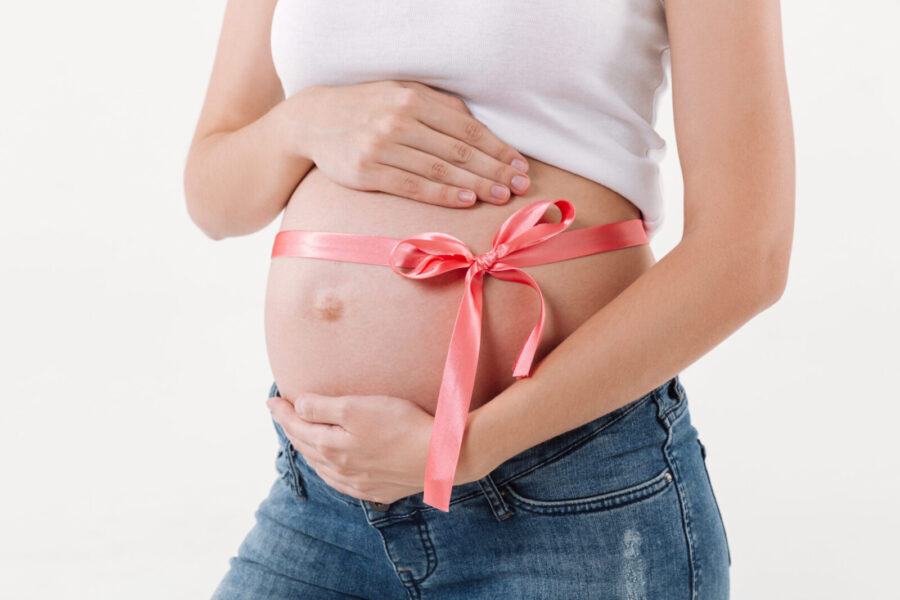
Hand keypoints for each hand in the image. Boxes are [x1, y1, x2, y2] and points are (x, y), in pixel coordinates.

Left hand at [267, 391, 442, 504]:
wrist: (440, 457)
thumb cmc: (401, 425)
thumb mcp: (358, 407)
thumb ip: (323, 407)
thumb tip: (297, 406)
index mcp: (331, 447)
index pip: (297, 427)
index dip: (282, 412)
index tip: (271, 400)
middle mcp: (339, 469)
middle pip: (306, 447)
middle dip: (291, 428)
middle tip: (282, 414)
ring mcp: (358, 482)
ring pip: (321, 466)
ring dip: (307, 449)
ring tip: (301, 436)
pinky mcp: (376, 489)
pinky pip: (340, 481)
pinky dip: (327, 469)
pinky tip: (331, 467)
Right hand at [282, 80, 530, 207]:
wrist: (312, 120)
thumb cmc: (366, 107)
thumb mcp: (401, 93)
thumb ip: (439, 106)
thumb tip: (478, 127)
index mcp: (413, 99)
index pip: (467, 128)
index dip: (498, 148)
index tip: (520, 165)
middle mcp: (400, 121)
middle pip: (459, 151)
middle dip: (495, 170)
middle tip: (521, 186)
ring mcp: (383, 147)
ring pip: (440, 170)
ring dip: (476, 185)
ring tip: (501, 195)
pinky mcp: (368, 171)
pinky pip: (414, 187)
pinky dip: (443, 195)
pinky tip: (466, 201)